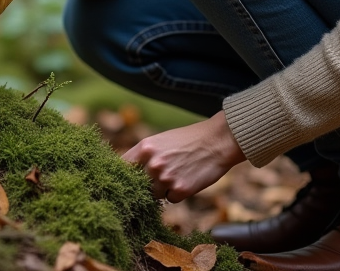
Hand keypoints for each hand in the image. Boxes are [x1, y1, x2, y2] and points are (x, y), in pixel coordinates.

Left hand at [122, 110, 245, 202]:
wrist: (217, 141)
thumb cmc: (189, 139)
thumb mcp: (161, 141)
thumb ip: (144, 156)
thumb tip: (128, 173)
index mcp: (145, 148)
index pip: (122, 168)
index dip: (122, 176)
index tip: (124, 181)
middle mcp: (152, 164)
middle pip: (138, 185)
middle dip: (147, 184)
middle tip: (163, 175)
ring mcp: (165, 178)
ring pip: (154, 194)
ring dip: (163, 189)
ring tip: (178, 173)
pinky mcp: (180, 190)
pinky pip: (171, 199)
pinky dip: (178, 193)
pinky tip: (188, 178)